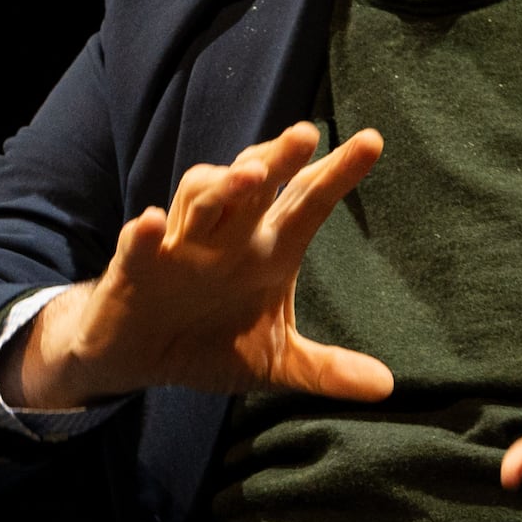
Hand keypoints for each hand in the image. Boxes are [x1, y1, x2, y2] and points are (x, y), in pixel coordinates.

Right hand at [14, 121, 394, 409]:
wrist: (138, 357)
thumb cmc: (210, 342)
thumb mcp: (273, 362)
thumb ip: (325, 369)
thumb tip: (386, 386)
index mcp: (265, 251)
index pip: (305, 203)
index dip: (335, 174)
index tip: (371, 141)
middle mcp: (225, 239)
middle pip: (253, 186)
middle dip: (277, 159)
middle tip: (305, 135)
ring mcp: (179, 249)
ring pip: (199, 202)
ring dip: (221, 187)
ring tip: (250, 176)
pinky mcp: (134, 270)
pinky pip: (139, 246)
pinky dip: (143, 234)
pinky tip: (151, 223)